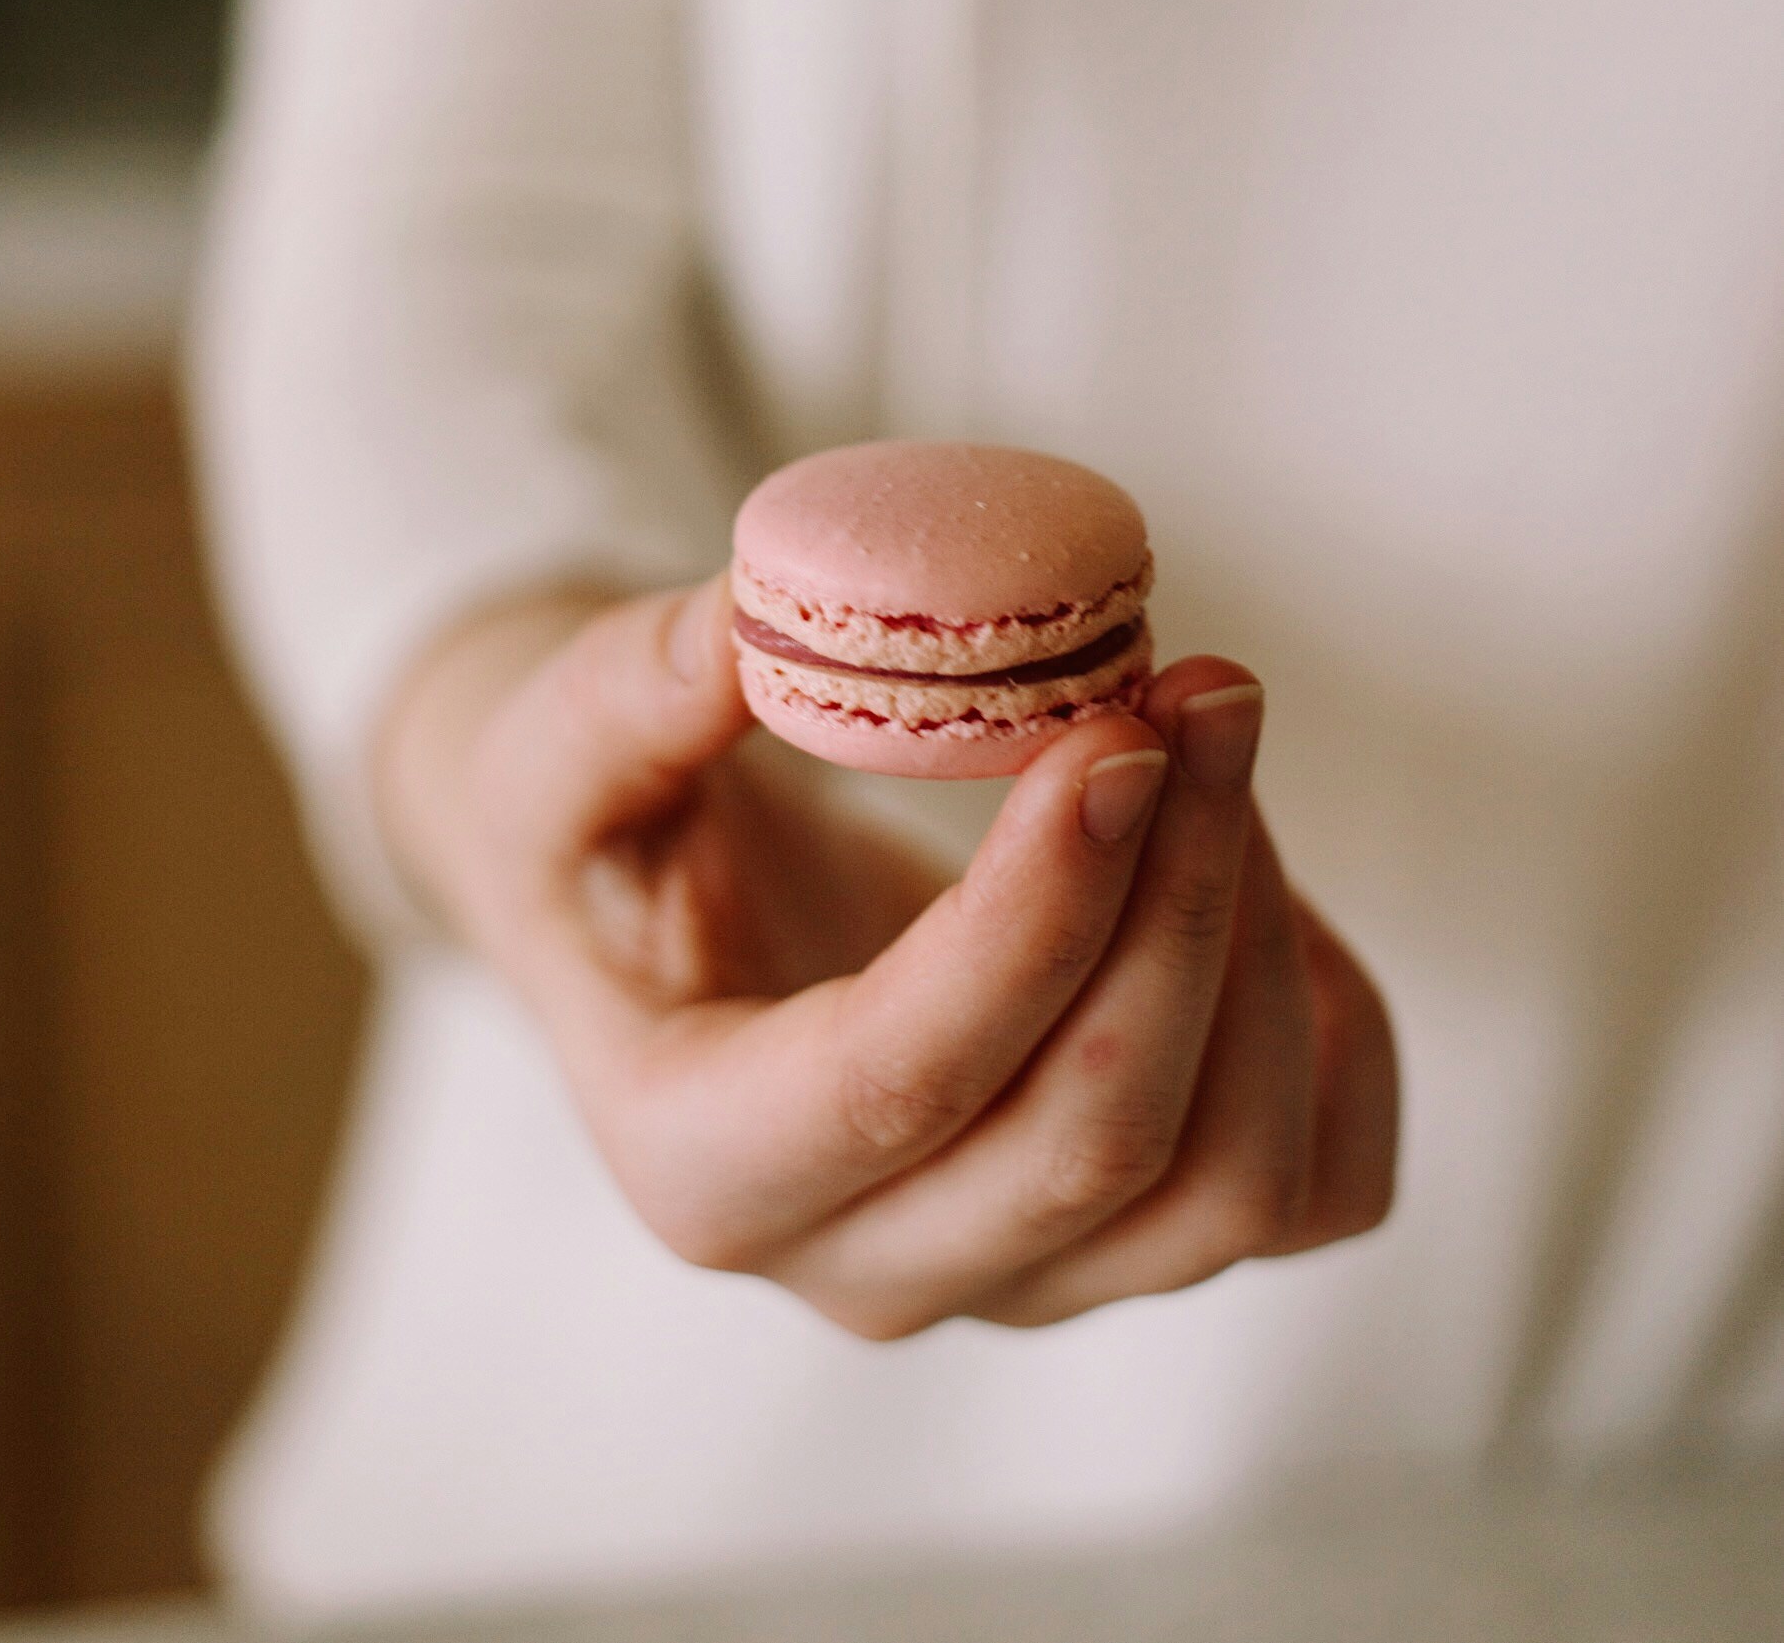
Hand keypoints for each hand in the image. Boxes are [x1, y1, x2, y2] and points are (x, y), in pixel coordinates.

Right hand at [373, 575, 1398, 1336]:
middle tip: (1201, 688)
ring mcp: (1020, 1273)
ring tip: (1220, 736)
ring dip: (1265, 943)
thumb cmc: (603, 838)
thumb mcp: (554, 750)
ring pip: (1230, 1186)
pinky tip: (1270, 879)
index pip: (898, 1082)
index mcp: (701, 1166)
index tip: (1112, 737)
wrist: (661, 920)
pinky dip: (1339, 1042)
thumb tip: (766, 621)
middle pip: (1094, 1143)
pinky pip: (1315, 1192)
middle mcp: (867, 1265)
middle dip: (1183, 898)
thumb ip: (630, 692)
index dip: (1031, 915)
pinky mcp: (1131, 1231)